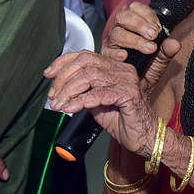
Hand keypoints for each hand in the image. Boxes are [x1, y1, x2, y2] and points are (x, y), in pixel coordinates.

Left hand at [44, 2, 178, 154]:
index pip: (85, 55)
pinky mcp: (129, 94)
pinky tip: (71, 108)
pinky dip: (80, 101)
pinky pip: (98, 94)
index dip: (63, 62)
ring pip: (90, 76)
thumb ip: (83, 90)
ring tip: (59, 104)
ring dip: (69, 91)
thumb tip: (60, 87)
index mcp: (115, 67)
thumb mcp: (97, 102)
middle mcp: (122, 69)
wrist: (145, 138)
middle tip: (53, 96)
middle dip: (63, 78)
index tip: (48, 74)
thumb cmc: (123, 121)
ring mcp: (127, 80)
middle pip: (85, 62)